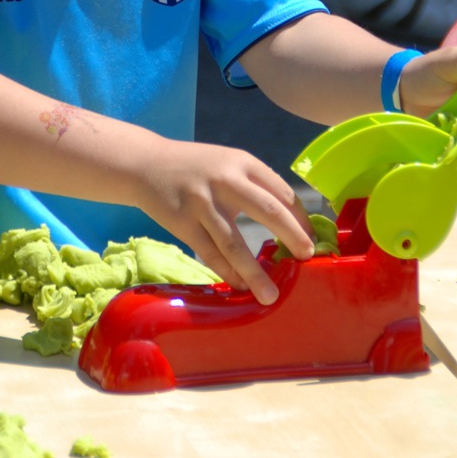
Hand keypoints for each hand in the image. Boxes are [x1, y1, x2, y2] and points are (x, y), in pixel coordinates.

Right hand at [133, 139, 314, 303]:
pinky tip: (239, 286)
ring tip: (270, 294)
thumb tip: (289, 222)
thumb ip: (253, 186)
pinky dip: (226, 273)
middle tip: (306, 257)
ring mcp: (203, 203)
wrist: (146, 164)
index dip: (299, 217)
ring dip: (254, 273)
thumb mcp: (228, 163)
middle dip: (291, 236)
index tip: (310, 238)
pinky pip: (210, 254)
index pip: (281, 191)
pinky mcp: (183, 223)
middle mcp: (225, 180)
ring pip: (234, 243)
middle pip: (267, 210)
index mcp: (242, 162)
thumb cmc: (196, 167)